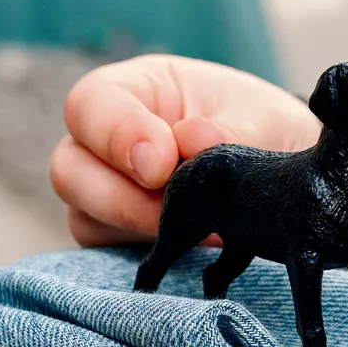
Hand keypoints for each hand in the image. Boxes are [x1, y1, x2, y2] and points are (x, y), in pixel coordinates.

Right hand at [51, 54, 320, 246]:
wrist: (279, 180)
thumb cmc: (261, 130)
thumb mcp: (259, 118)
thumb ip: (227, 129)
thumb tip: (193, 140)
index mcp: (134, 90)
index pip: (90, 105)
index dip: (116, 136)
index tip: (161, 165)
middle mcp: (103, 142)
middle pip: (68, 170)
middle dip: (121, 198)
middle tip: (176, 211)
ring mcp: (104, 193)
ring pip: (83, 219)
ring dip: (138, 230)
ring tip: (203, 232)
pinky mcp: (116, 238)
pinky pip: (106, 255)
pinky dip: (145, 256)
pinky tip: (191, 251)